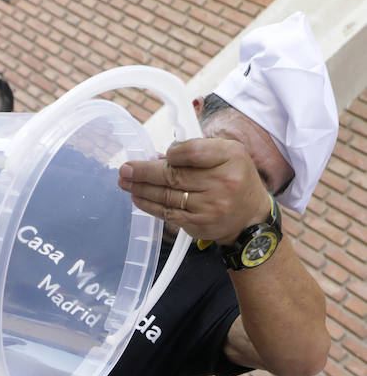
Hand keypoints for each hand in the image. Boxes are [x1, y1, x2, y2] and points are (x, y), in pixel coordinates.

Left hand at [118, 136, 271, 244]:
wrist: (249, 218)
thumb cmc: (235, 179)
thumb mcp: (228, 154)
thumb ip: (198, 150)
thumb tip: (160, 156)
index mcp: (230, 157)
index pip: (192, 152)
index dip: (173, 153)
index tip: (163, 154)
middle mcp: (221, 183)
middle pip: (174, 175)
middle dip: (144, 172)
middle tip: (125, 169)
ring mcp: (209, 207)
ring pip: (167, 196)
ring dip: (141, 189)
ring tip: (125, 182)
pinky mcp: (198, 225)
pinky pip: (168, 213)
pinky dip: (150, 206)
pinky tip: (137, 198)